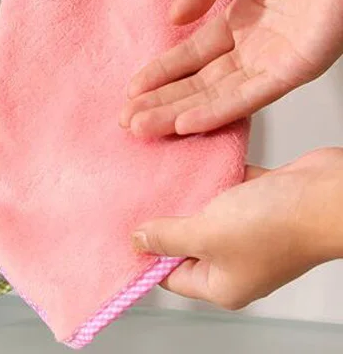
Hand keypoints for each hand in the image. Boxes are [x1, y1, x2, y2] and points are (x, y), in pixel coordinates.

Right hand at [121, 0, 342, 136]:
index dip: (162, 72)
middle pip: (200, 83)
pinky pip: (250, 95)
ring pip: (218, 96)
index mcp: (244, 19)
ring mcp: (275, 61)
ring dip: (178, 113)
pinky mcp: (295, 69)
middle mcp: (256, 47)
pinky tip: (185, 123)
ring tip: (141, 126)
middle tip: (127, 119)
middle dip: (162, 101)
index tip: (132, 88)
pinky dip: (217, 111)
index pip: (194, 55)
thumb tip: (173, 19)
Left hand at [133, 148, 342, 310]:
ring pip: (202, 210)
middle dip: (161, 216)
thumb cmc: (276, 224)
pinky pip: (222, 186)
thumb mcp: (207, 233)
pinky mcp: (257, 199)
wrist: (327, 193)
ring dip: (183, 191)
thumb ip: (169, 236)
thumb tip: (138, 241)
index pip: (170, 275)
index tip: (119, 227)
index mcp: (221, 283)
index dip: (145, 253)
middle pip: (184, 240)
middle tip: (131, 194)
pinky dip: (207, 174)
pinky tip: (185, 157)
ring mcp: (247, 229)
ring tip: (152, 172)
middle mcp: (234, 260)